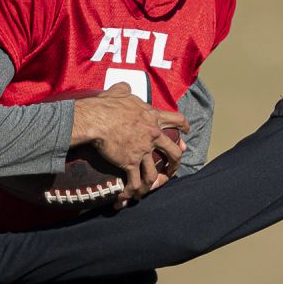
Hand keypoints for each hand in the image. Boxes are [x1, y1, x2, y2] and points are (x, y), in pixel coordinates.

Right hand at [71, 83, 189, 200]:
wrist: (96, 119)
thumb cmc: (107, 105)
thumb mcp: (119, 92)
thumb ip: (125, 90)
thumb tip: (124, 86)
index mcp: (152, 117)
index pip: (177, 120)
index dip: (184, 126)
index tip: (186, 132)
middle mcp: (152, 135)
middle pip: (173, 152)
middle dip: (176, 163)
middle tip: (173, 169)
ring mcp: (143, 150)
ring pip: (154, 173)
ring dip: (154, 183)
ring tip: (150, 189)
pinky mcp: (130, 162)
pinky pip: (134, 182)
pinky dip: (131, 191)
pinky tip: (126, 197)